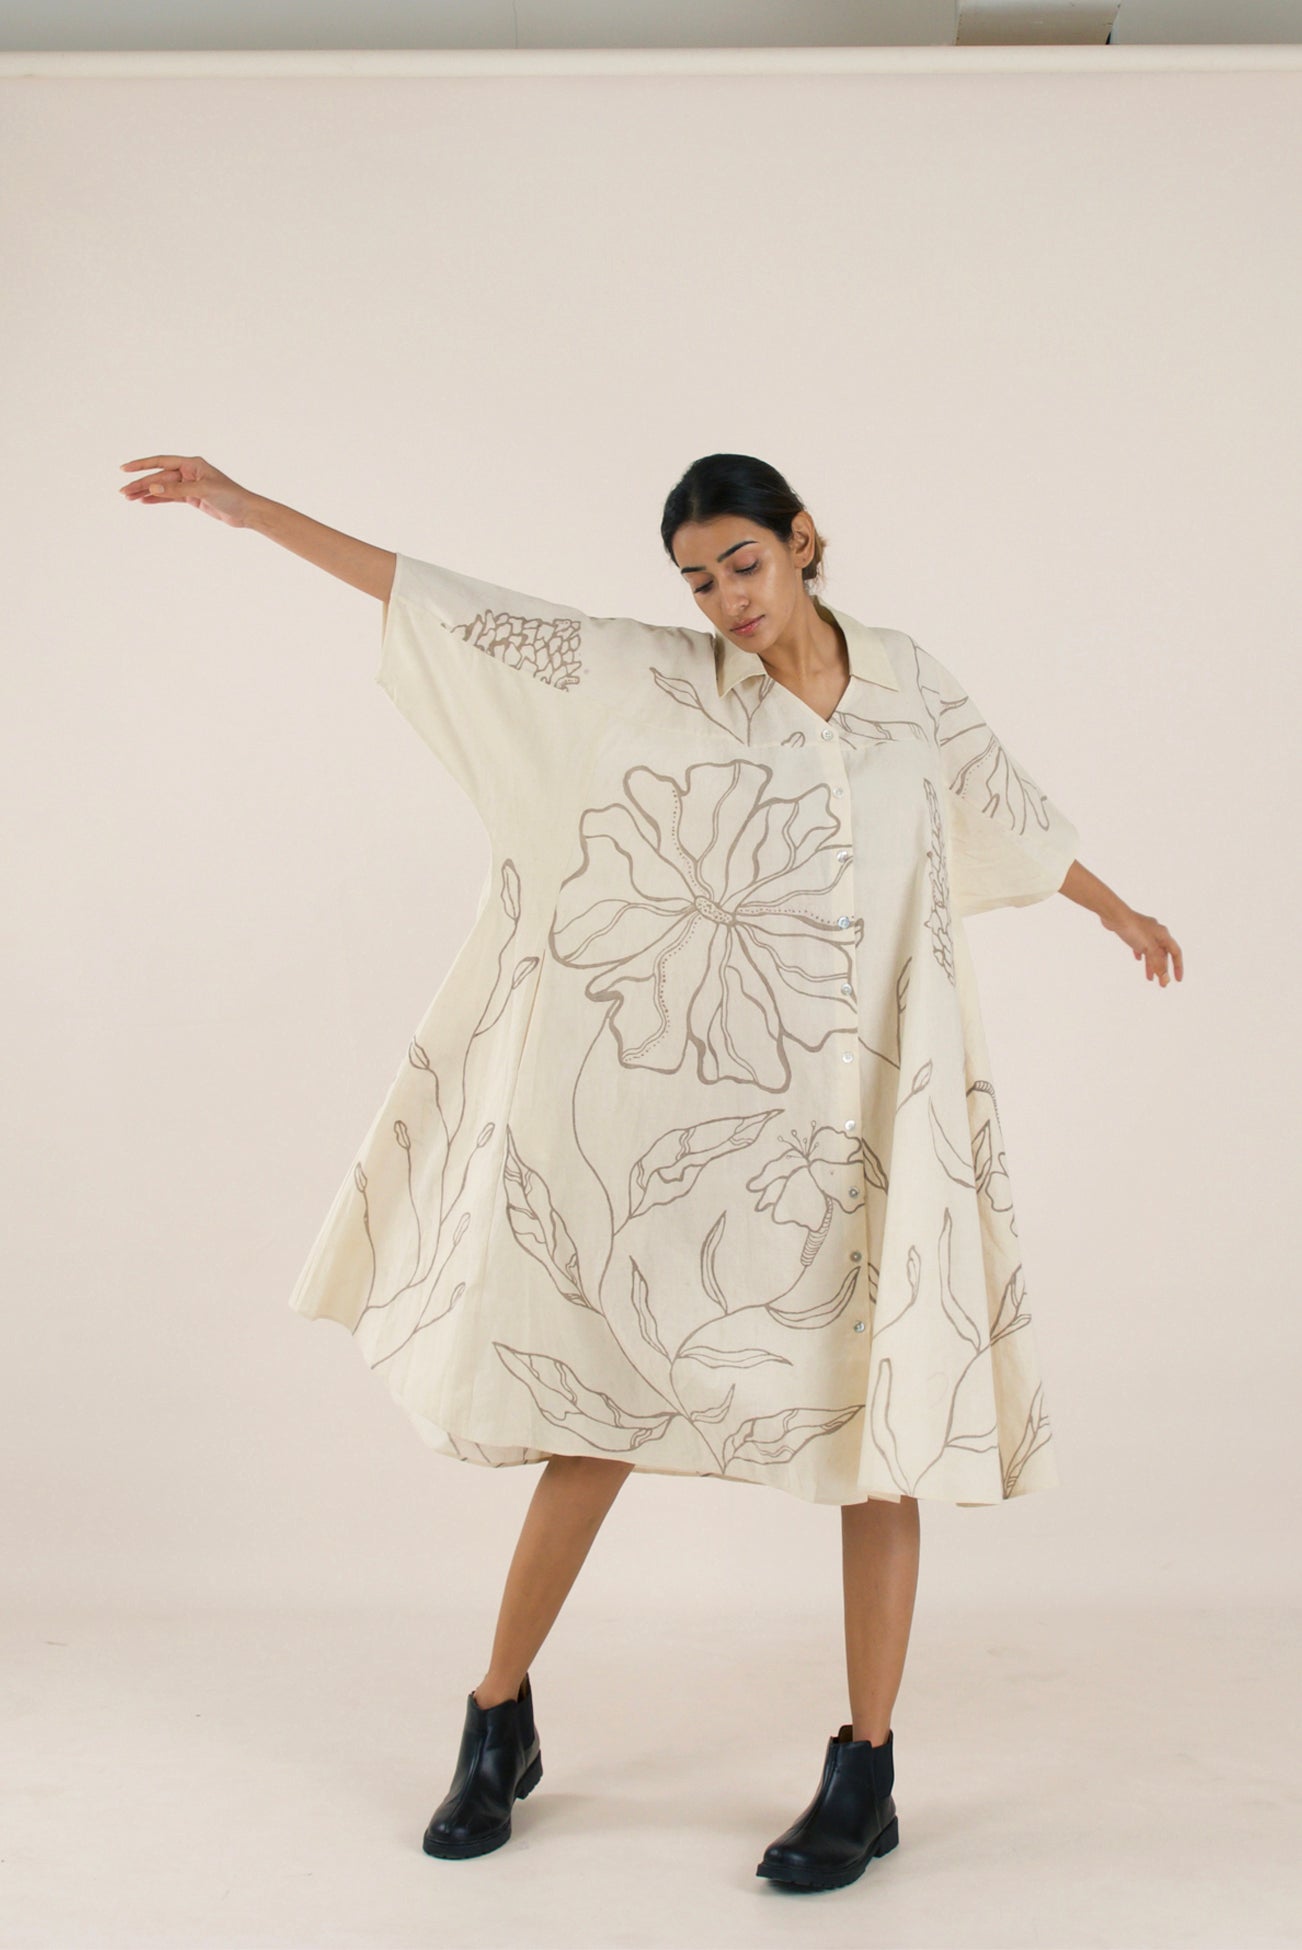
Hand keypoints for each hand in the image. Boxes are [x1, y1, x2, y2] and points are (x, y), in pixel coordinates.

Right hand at [118, 454, 254, 527]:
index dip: (142, 465)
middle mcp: (189, 472)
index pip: (161, 462)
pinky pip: (170, 497)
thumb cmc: (230, 496)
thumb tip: (153, 487)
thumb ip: (177, 489)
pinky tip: (143, 501)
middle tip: (123, 492)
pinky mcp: (192, 497)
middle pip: (159, 477)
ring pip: (162, 488)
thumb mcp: (203, 491)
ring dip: (146, 492)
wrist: (246, 512)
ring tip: (128, 497)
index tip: (124, 469)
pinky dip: (157, 499)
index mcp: (192, 464)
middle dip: (141, 483)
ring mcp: (189, 485)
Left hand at [1106, 905, 1182, 986]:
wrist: (1114, 916)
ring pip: (1152, 952)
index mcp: (1164, 935)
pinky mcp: (1133, 932)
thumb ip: (1158, 964)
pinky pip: (1140, 946)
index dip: (1178, 966)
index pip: (1176, 952)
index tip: (1177, 980)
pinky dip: (1141, 954)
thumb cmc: (1133, 929)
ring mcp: (1144, 932)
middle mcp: (1156, 932)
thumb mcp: (1148, 949)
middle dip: (1163, 969)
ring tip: (1149, 978)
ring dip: (1152, 965)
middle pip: (1163, 954)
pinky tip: (1138, 959)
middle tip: (1162, 983)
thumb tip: (1166, 980)